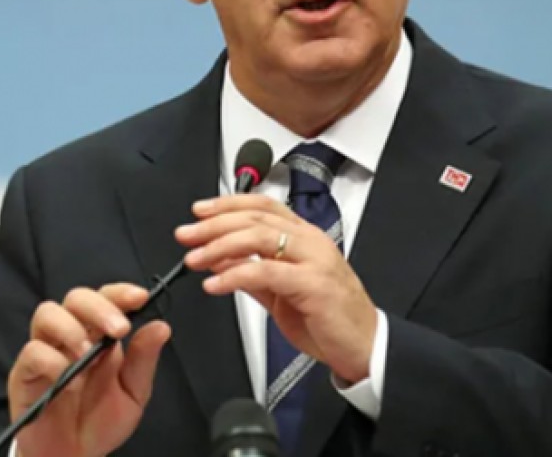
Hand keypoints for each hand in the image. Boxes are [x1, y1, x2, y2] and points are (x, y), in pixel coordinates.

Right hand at [8, 283, 170, 456]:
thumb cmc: (100, 423)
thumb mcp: (133, 394)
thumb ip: (144, 360)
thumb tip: (161, 326)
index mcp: (98, 336)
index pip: (105, 299)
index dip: (120, 292)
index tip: (140, 297)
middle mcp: (70, 337)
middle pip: (75, 298)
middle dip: (98, 307)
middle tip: (119, 329)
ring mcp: (46, 352)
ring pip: (47, 313)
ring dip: (71, 329)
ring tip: (87, 354)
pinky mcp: (25, 374)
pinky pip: (32, 352)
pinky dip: (51, 361)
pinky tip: (68, 380)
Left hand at [176, 194, 376, 383]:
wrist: (365, 347)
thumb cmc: (329, 319)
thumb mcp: (281, 292)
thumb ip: (253, 274)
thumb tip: (220, 260)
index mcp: (305, 237)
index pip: (263, 206)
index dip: (228, 203)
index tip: (199, 211)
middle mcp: (310, 242)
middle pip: (255, 218)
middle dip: (214, 224)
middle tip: (186, 234)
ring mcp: (314, 261)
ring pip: (260, 237)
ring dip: (219, 245)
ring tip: (194, 259)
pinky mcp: (313, 285)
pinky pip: (267, 272)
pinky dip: (236, 275)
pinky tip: (215, 284)